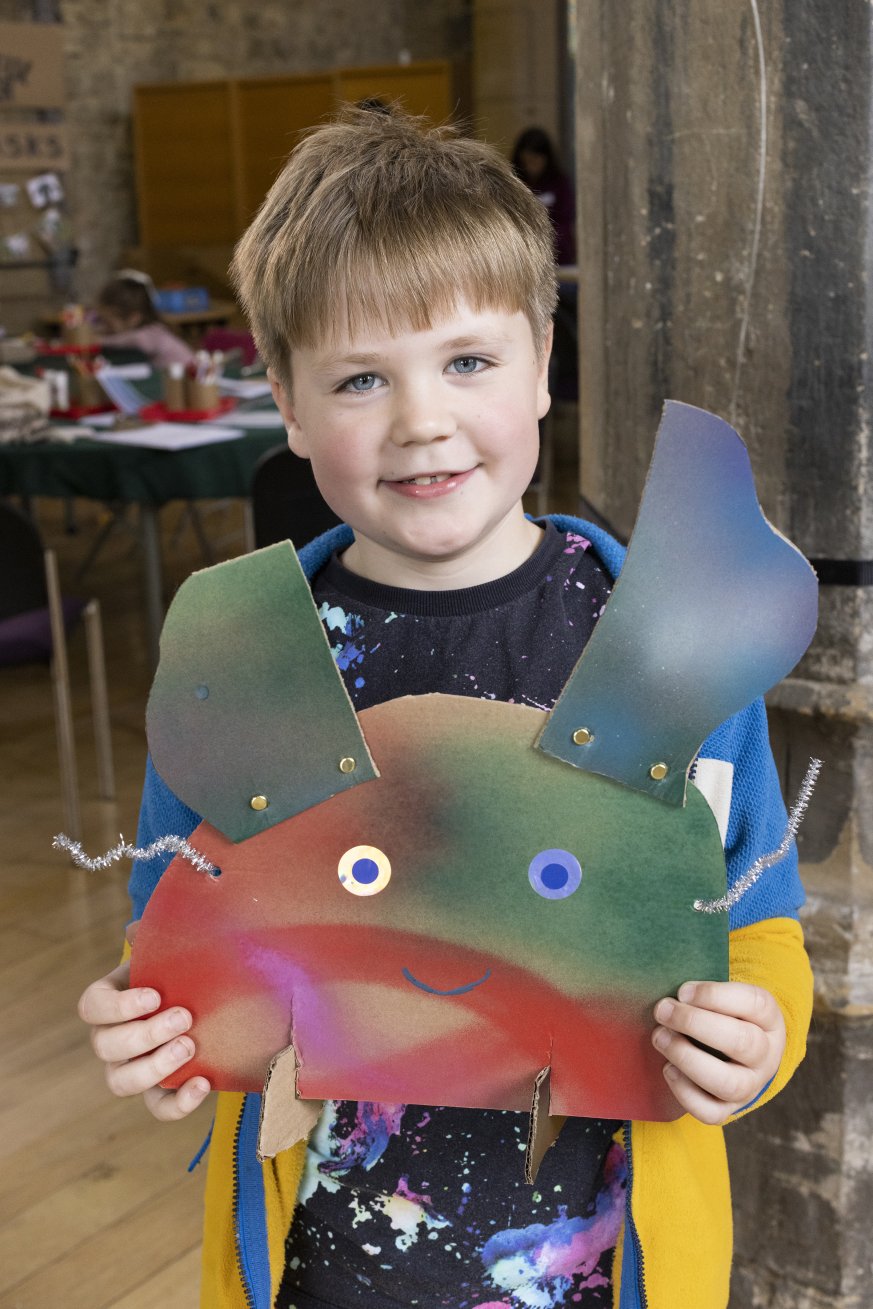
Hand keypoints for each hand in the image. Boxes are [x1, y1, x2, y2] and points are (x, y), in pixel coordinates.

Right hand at [78, 953, 210, 1120]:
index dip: (119, 1006)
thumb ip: (154, 937)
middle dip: (144, 1035)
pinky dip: (178, 1103)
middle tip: (184, 1018)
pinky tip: (202, 1083)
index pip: (92, 1007)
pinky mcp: (160, 1092)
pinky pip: (158, 1108)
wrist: (212, 999)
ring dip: (154, 1068)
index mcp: (109, 1001)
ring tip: (190, 1047)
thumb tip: (136, 929)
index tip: (155, 995)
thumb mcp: (171, 950)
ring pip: (121, 1082)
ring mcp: (132, 1068)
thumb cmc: (182, 970)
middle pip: (106, 1047)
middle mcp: (112, 1039)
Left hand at [651, 980, 785, 1124]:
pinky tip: (668, 1069)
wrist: (735, 1054)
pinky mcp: (731, 1108)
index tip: (682, 991)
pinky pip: (712, 1112)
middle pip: (741, 1042)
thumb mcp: (723, 997)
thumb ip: (703, 994)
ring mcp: (751, 1085)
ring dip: (688, 1058)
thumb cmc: (721, 1014)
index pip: (754, 1003)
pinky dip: (685, 1093)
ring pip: (729, 1083)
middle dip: (695, 1023)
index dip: (714, 995)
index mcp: (769, 1019)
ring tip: (660, 1038)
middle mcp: (767, 1055)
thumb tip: (670, 996)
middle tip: (663, 1010)